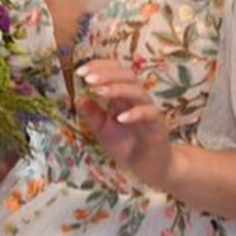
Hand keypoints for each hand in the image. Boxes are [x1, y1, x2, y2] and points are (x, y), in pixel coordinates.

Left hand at [75, 58, 175, 189]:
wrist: (148, 168)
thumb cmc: (126, 146)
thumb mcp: (102, 130)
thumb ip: (92, 115)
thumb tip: (78, 98)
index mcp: (122, 96)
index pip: (114, 72)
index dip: (99, 68)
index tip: (80, 72)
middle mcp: (136, 99)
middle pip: (127, 75)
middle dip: (106, 74)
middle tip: (87, 78)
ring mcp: (148, 110)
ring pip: (137, 91)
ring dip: (117, 89)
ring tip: (99, 92)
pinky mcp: (157, 125)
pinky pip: (149, 113)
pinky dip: (135, 113)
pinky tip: (120, 118)